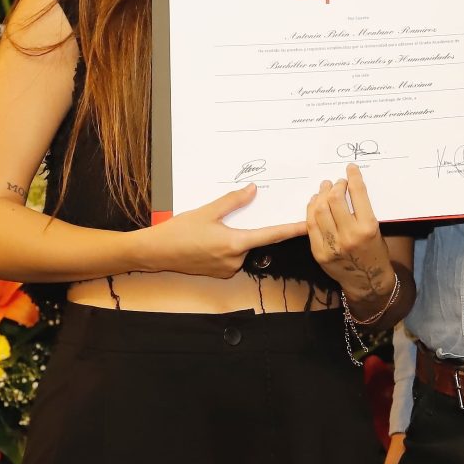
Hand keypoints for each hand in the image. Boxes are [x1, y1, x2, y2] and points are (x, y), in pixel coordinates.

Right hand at [136, 184, 306, 277]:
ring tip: (214, 228)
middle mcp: (235, 260)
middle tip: (234, 217)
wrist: (156, 252)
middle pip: (256, 241)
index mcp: (235, 244)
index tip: (307, 225)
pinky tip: (211, 239)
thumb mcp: (207, 211)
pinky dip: (229, 246)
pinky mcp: (219, 273)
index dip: (291, 230)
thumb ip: (233, 201)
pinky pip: (233, 257)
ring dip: (238, 237)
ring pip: (243, 248)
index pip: (271, 235)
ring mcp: (227, 269)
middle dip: (251, 227)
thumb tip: (254, 190)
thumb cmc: (179, 231)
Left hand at [306, 164, 393, 309]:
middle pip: (335, 200)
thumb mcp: (376, 230)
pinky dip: (311, 210)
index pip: (358, 194)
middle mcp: (349, 236)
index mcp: (368, 228)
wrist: (367, 283)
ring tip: (325, 189)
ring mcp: (331, 245)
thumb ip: (363, 211)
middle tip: (337, 182)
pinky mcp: (319, 253)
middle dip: (335, 185)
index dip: (353, 177)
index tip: (350, 169)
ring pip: (319, 210)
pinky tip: (316, 203)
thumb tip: (349, 187)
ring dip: (322, 195)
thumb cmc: (376, 253)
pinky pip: (310, 225)